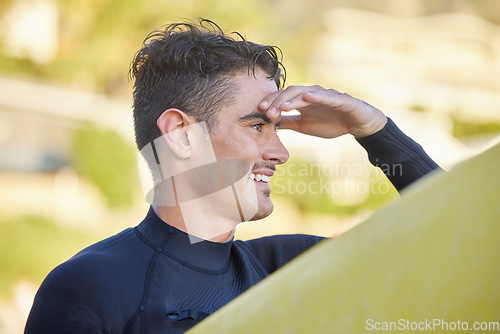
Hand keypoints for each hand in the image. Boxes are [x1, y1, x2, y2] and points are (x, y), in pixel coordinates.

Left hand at [259, 85, 386, 137]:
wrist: (358, 124)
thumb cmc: (332, 122)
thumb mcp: (305, 126)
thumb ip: (289, 123)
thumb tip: (271, 124)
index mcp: (303, 101)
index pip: (283, 98)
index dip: (271, 102)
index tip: (259, 110)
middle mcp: (312, 95)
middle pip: (291, 93)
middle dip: (277, 101)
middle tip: (266, 110)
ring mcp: (326, 95)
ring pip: (305, 93)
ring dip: (292, 99)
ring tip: (281, 107)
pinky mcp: (340, 99)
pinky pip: (327, 96)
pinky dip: (316, 96)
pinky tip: (307, 97)